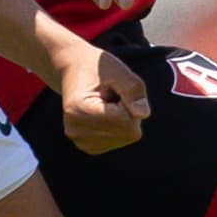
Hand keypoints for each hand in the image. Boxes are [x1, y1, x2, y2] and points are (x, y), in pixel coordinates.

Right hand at [57, 41, 150, 155]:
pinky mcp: (88, 147)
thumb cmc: (96, 69)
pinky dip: (120, 127)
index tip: (113, 88)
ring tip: (106, 103)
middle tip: (111, 95)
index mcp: (78, 110)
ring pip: (126, 137)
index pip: (125, 118)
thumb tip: (143, 114)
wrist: (73, 71)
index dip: (129, 101)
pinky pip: (120, 140)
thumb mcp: (117, 71)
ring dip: (124, 119)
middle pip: (127, 131)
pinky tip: (105, 114)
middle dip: (128, 111)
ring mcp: (80, 142)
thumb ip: (132, 90)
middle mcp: (75, 131)